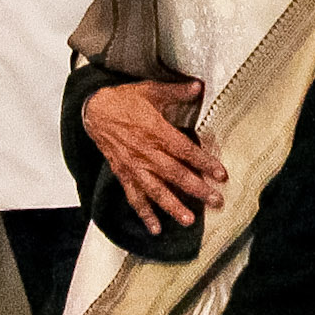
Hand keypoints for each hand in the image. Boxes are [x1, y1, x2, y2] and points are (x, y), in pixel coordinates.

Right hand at [82, 79, 223, 234]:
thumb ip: (176, 91)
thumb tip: (198, 86)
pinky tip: (156, 229)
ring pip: (156, 190)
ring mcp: (134, 166)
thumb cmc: (124, 100)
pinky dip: (144, 214)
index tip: (221, 175)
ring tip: (189, 220)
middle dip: (197, 189)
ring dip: (173, 206)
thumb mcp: (151, 90)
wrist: (94, 111)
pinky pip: (134, 197)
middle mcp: (146, 153)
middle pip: (175, 174)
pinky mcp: (124, 174)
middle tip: (216, 202)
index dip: (204, 163)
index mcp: (156, 132)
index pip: (185, 151)